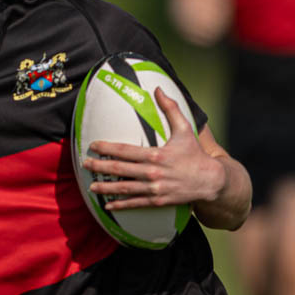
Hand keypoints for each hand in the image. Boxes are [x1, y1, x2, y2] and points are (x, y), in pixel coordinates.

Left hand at [83, 87, 224, 209]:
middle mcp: (152, 172)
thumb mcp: (185, 129)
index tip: (93, 146)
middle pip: (120, 169)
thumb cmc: (195, 154)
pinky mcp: (157, 200)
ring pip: (124, 188)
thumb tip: (159, 89)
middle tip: (84, 164)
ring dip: (106, 188)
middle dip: (100, 167)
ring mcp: (154, 189)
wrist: (210, 180)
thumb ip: (170, 109)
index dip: (107, 148)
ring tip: (90, 186)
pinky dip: (121, 205)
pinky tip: (108, 205)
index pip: (125, 150)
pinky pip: (135, 203)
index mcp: (156, 155)